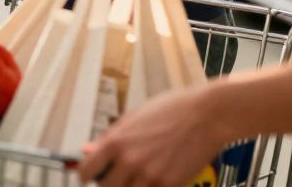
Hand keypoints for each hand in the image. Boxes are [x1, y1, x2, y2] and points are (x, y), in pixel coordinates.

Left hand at [79, 86, 221, 186]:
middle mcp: (129, 161)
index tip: (89, 178)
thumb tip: (87, 151)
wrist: (205, 115)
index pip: (86, 171)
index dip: (85, 176)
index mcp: (116, 142)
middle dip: (107, 185)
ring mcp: (150, 176)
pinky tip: (153, 181)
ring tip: (134, 179)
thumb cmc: (169, 111)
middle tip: (116, 179)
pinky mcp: (170, 185)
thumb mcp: (132, 119)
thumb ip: (109, 139)